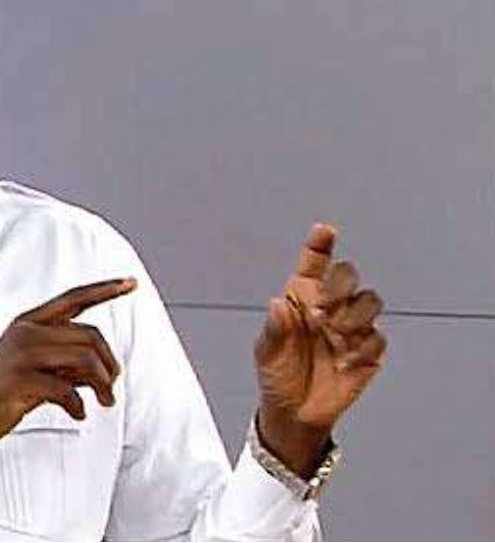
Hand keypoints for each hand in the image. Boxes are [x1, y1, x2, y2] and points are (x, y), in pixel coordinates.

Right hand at [0, 278, 134, 502]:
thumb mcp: (30, 367)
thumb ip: (62, 362)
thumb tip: (99, 370)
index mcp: (28, 323)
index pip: (74, 298)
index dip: (105, 289)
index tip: (130, 283)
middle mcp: (26, 332)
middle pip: (89, 334)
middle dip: (109, 363)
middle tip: (111, 387)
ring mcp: (22, 355)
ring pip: (84, 358)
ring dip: (102, 384)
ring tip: (103, 402)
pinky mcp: (20, 380)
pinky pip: (66, 390)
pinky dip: (79, 406)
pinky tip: (78, 414)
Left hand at [254, 223, 386, 474]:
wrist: (294, 413)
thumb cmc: (277, 374)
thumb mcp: (266, 352)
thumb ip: (274, 328)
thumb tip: (278, 303)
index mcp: (301, 298)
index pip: (314, 264)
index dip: (320, 245)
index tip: (324, 230)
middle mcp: (329, 307)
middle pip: (347, 276)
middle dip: (340, 285)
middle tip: (321, 310)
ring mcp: (350, 328)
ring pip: (370, 301)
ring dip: (355, 313)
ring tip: (335, 334)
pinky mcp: (367, 352)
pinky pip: (377, 338)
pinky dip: (363, 346)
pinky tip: (344, 361)